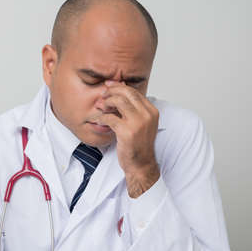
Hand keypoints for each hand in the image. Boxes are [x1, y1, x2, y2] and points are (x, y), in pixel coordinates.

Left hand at [96, 81, 159, 197]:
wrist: (141, 165)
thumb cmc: (138, 145)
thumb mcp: (141, 123)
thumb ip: (133, 108)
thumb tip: (121, 89)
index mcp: (152, 111)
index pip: (134, 92)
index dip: (119, 86)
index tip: (108, 85)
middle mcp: (147, 115)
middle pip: (127, 93)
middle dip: (112, 91)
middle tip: (103, 95)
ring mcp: (138, 123)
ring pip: (118, 101)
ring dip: (106, 102)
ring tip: (100, 107)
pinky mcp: (127, 132)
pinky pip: (110, 117)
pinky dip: (102, 117)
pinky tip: (99, 121)